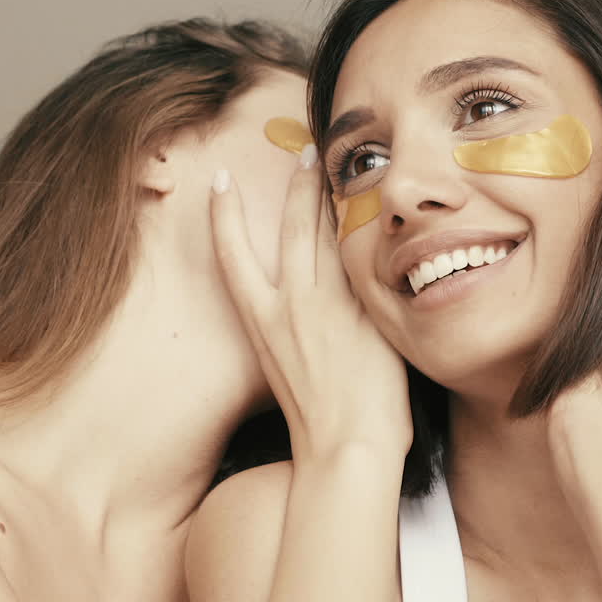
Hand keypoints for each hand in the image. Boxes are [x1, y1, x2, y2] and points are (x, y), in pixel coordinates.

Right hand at [210, 147, 411, 464]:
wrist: (347, 449)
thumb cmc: (319, 422)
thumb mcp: (286, 367)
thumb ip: (297, 327)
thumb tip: (311, 309)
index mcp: (262, 322)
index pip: (233, 255)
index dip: (224, 217)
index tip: (220, 184)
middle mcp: (290, 306)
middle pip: (292, 229)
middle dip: (298, 185)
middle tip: (305, 152)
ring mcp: (330, 304)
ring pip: (331, 235)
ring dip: (335, 197)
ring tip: (340, 168)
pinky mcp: (366, 309)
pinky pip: (368, 260)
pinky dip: (372, 232)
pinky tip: (381, 210)